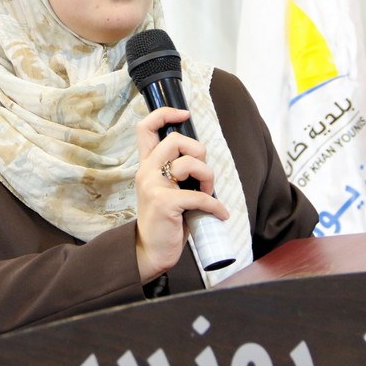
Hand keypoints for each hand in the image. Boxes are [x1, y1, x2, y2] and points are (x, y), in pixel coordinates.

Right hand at [133, 107, 228, 283]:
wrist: (151, 251)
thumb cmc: (165, 220)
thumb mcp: (166, 189)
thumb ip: (175, 171)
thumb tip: (201, 157)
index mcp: (146, 166)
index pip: (145, 127)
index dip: (165, 114)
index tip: (184, 115)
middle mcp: (147, 171)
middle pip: (176, 139)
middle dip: (199, 152)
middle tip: (202, 173)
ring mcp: (154, 186)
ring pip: (191, 163)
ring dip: (209, 178)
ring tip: (208, 194)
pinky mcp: (165, 203)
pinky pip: (200, 196)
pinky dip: (216, 205)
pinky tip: (220, 214)